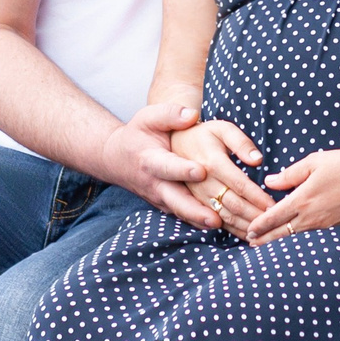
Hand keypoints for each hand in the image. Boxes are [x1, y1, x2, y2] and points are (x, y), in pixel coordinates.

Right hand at [100, 102, 223, 227]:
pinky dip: (199, 223)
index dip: (183, 170)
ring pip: (181, 213)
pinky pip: (184, 216)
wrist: (118, 158)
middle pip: (175, 201)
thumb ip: (170, 114)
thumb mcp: (149, 118)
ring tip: (222, 225)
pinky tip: (220, 226)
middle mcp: (155, 184)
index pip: (167, 166)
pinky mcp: (167, 206)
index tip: (201, 171)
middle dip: (194, 210)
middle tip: (214, 218)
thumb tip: (192, 116)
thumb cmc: (138, 134)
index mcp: (151, 160)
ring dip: (200, 221)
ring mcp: (160, 199)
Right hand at [170, 118, 273, 235]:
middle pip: (232, 205)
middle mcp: (202, 183)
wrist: (166, 144)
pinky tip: (243, 235)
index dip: (258, 197)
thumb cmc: (201, 135)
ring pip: (222, 217)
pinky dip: (228, 230)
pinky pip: (210, 223)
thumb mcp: (221, 128)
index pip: (240, 185)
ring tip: (262, 233)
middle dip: (254, 216)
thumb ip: (240, 141)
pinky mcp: (190, 205)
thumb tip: (257, 160)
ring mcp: (194, 197)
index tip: (273, 206)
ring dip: (242, 226)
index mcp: (212, 162)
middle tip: (273, 222)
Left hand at [244, 150, 339, 245]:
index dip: (259, 225)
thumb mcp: (316, 162)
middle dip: (264, 240)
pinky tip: (297, 240)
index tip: (248, 230)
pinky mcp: (338, 229)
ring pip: (297, 238)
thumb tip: (269, 181)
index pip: (273, 216)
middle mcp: (312, 217)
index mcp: (303, 200)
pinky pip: (313, 238)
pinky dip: (300, 241)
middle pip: (282, 233)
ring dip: (280, 242)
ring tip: (268, 245)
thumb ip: (290, 174)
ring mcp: (326, 226)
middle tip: (250, 243)